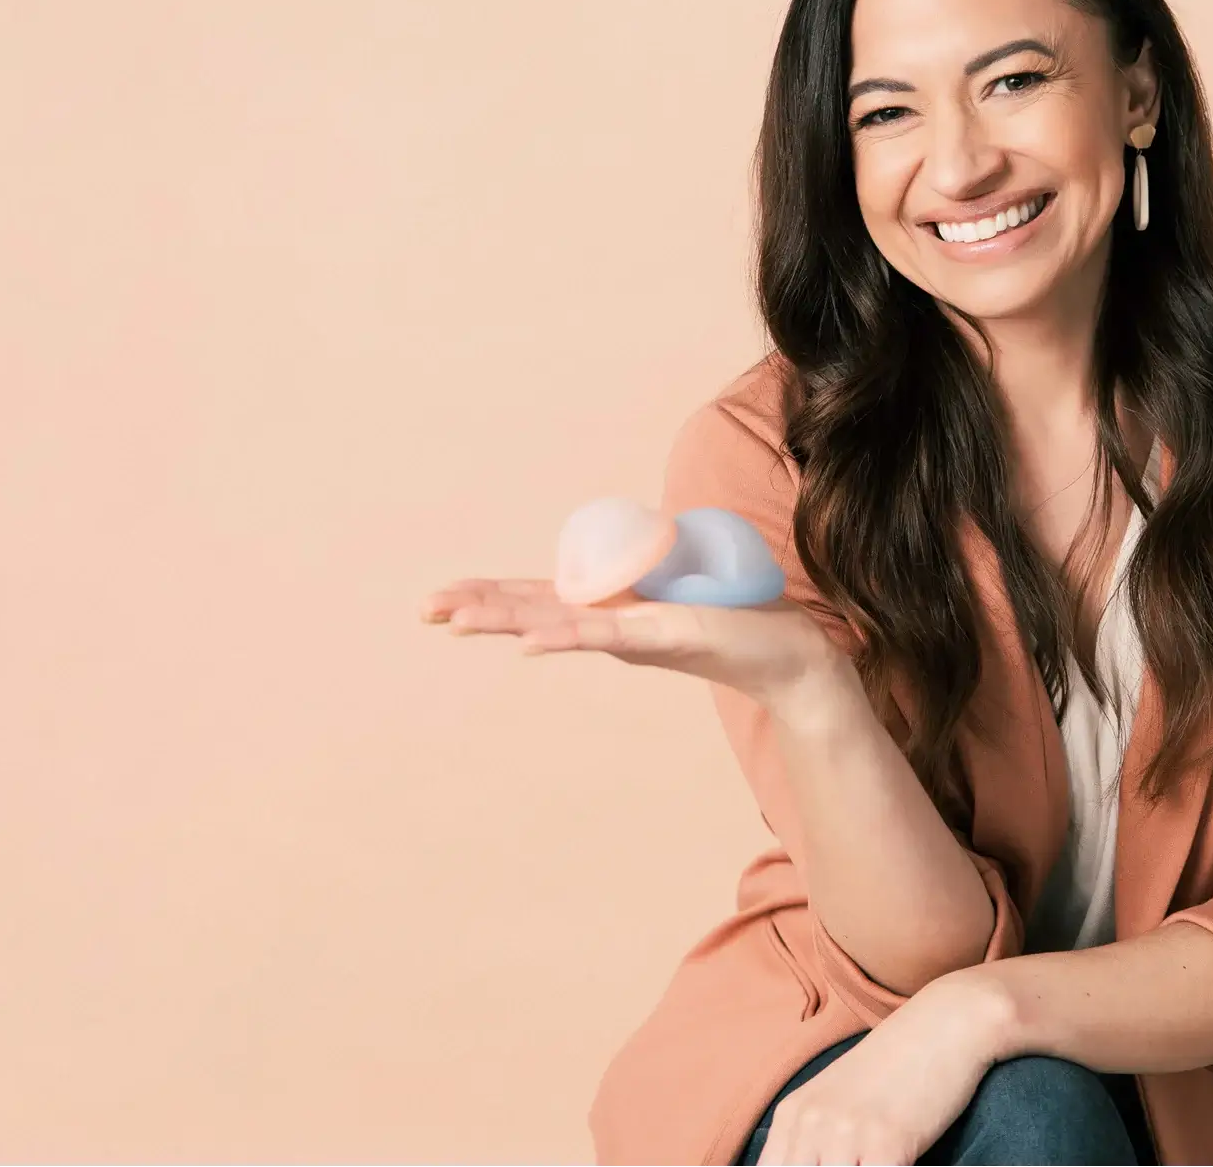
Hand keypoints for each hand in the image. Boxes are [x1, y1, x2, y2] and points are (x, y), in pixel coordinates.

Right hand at [422, 577, 851, 713]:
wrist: (787, 653)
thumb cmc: (736, 619)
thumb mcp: (678, 587)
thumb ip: (646, 578)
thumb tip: (624, 558)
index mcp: (609, 610)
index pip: (538, 598)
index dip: (490, 595)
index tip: (441, 598)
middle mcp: (611, 625)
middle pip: (531, 611)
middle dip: (477, 607)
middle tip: (424, 609)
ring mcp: (629, 633)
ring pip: (552, 624)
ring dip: (503, 621)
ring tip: (455, 621)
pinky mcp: (658, 636)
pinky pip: (600, 634)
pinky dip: (561, 637)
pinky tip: (524, 642)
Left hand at [756, 976, 1012, 1165]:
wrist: (947, 1023)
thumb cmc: (901, 1065)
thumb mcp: (841, 1098)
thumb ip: (815, 1137)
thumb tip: (808, 1160)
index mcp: (793, 1113)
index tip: (822, 1166)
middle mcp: (811, 1122)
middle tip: (855, 1164)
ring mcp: (846, 1132)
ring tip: (876, 1162)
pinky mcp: (886, 1143)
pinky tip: (903, 1164)